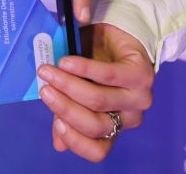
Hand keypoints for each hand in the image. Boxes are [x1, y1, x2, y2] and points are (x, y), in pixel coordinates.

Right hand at [37, 23, 154, 162]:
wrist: (120, 36)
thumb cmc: (97, 65)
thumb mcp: (78, 90)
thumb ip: (68, 113)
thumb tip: (59, 144)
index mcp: (113, 128)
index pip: (98, 150)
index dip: (76, 141)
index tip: (56, 123)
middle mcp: (129, 118)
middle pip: (95, 125)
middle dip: (65, 108)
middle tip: (44, 90)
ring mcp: (138, 98)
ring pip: (99, 100)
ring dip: (69, 85)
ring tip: (50, 72)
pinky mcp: (141, 74)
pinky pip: (108, 75)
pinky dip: (84, 69)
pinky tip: (67, 62)